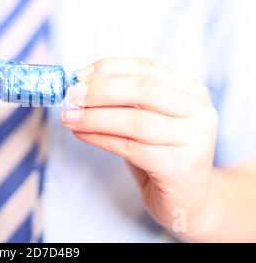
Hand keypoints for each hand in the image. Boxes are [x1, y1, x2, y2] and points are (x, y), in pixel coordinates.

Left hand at [61, 57, 218, 229]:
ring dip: (94, 117)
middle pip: (143, 89)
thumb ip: (124, 100)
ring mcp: (193, 140)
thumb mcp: (147, 120)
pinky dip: (100, 138)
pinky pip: (130, 147)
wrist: (186, 200)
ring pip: (134, 120)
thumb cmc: (160, 154)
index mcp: (192, 93)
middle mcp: (199, 113)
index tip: (79, 74)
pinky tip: (81, 134)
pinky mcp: (180, 167)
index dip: (109, 67)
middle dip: (100, 90)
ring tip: (69, 117)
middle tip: (71, 95)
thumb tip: (82, 84)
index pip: (146, 68)